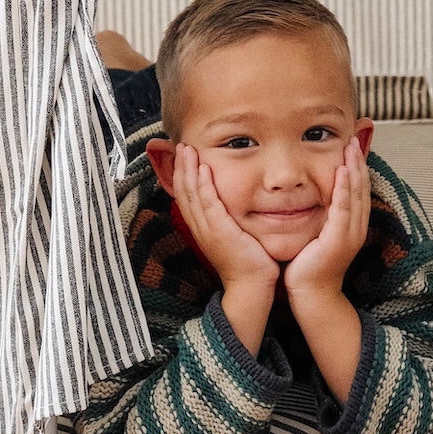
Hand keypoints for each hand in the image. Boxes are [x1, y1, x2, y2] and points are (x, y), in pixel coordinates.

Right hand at [170, 145, 279, 355]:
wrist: (252, 288)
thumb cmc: (248, 262)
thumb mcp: (232, 236)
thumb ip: (228, 218)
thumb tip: (231, 202)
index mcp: (202, 228)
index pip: (186, 197)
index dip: (182, 175)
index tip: (183, 154)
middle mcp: (201, 228)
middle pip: (184, 193)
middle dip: (181, 167)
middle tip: (181, 145)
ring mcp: (208, 230)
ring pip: (192, 195)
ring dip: (188, 170)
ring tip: (187, 149)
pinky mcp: (220, 232)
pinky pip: (208, 204)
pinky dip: (203, 185)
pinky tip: (202, 169)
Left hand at [282, 140, 370, 302]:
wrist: (312, 296)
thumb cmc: (310, 267)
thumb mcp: (319, 235)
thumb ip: (321, 216)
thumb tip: (313, 196)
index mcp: (352, 226)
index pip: (358, 189)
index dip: (358, 166)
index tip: (352, 145)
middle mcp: (356, 227)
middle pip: (361, 187)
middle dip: (358, 161)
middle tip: (354, 137)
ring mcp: (350, 234)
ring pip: (355, 194)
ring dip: (354, 168)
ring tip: (351, 147)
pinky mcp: (338, 239)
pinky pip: (342, 208)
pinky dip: (344, 188)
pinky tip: (342, 171)